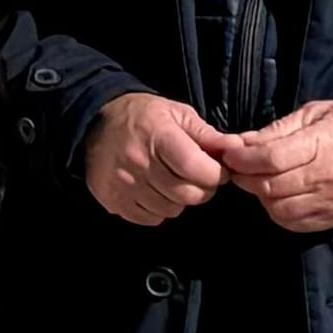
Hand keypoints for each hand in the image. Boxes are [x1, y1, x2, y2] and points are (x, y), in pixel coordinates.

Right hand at [82, 92, 235, 227]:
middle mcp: (139, 162)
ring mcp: (123, 184)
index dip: (216, 174)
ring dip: (178, 200)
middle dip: (201, 189)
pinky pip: (149, 218)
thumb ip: (208, 134)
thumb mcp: (177, 114)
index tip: (216, 169)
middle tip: (198, 178)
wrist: (95, 122)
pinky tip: (155, 192)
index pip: (198, 169)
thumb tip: (237, 147)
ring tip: (173, 182)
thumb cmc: (143, 116)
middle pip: (187, 194)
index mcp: (158, 136)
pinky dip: (158, 210)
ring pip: (170, 210)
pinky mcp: (113, 200)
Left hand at [226, 97, 332, 235]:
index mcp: (324, 144)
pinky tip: (279, 196)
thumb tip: (238, 143)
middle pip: (271, 186)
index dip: (243, 159)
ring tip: (259, 181)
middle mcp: (329, 177)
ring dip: (261, 197)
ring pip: (279, 209)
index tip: (229, 154)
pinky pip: (295, 223)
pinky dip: (279, 212)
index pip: (271, 158)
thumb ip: (276, 130)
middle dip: (247, 178)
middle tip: (238, 168)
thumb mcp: (315, 114)